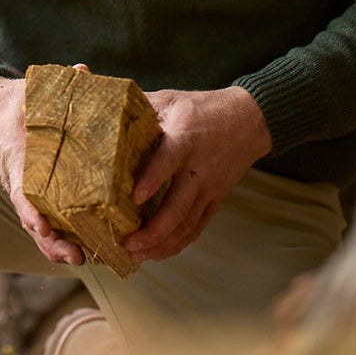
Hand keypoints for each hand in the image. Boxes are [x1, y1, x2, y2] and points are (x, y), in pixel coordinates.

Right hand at [0, 75, 85, 266]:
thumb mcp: (32, 88)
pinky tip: (83, 246)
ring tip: (83, 260)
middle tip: (76, 257)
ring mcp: (26, 190)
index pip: (20, 192)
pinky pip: (47, 216)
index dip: (31, 211)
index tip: (43, 227)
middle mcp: (19, 181)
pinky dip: (60, 234)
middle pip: (32, 221)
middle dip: (52, 242)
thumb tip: (82, 70)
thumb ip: (57, 82)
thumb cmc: (15, 100)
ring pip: (39, 226)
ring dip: (57, 245)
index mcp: (16, 160)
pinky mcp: (35, 191)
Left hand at [124, 85, 271, 262]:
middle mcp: (198, 167)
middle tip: (127, 243)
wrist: (248, 120)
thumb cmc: (202, 107)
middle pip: (177, 205)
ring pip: (187, 223)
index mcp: (184, 138)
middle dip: (153, 230)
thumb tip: (107, 109)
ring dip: (162, 243)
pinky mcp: (216, 199)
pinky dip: (179, 244)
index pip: (167, 162)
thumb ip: (142, 106)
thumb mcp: (172, 99)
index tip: (134, 198)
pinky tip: (159, 253)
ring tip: (137, 255)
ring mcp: (209, 187)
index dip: (152, 180)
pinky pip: (197, 227)